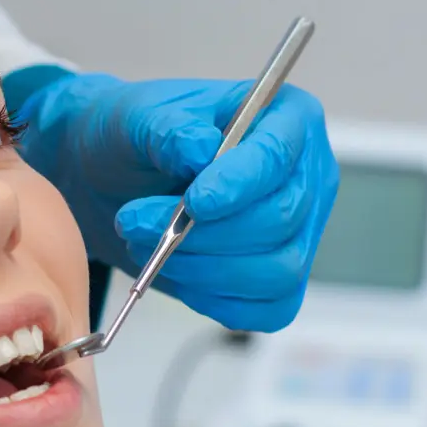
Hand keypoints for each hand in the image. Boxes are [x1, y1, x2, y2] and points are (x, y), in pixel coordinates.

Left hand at [13, 73, 337, 330]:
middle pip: (280, 219)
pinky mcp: (280, 282)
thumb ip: (168, 129)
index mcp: (288, 118)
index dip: (239, 184)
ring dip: (202, 269)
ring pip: (276, 271)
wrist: (119, 181)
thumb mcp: (139, 117)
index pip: (278, 156)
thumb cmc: (140, 139)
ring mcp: (301, 234)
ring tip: (146, 247)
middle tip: (136, 222)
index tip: (194, 203)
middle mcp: (307, 177)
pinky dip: (213, 299)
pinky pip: (264, 309)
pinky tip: (174, 272)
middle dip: (204, 233)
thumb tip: (200, 149)